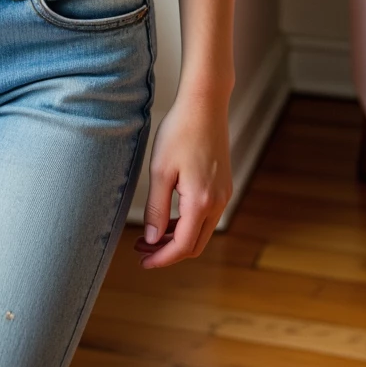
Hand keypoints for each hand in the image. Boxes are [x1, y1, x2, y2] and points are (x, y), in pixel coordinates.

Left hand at [133, 88, 231, 267]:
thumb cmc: (180, 132)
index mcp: (201, 201)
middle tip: (141, 248)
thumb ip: (156, 209)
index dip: (162, 258)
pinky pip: (206, 216)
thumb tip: (153, 240)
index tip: (143, 261)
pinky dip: (187, 223)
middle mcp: (217, 202)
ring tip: (150, 234)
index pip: (183, 245)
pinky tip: (168, 216)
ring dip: (177, 237)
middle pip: (195, 244)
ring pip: (201, 231)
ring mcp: (223, 194)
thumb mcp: (160, 171)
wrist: (205, 105)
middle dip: (168, 251)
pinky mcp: (223, 186)